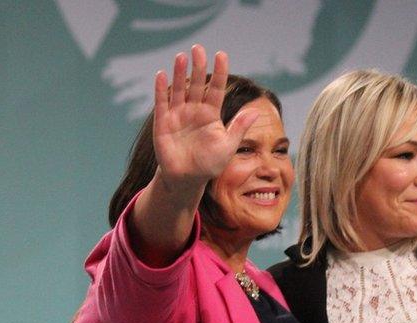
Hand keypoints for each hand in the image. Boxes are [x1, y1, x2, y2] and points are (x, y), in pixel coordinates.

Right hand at [153, 45, 258, 186]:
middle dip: (198, 66)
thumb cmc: (209, 164)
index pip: (216, 89)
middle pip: (196, 84)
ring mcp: (178, 115)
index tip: (222, 55)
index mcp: (211, 114)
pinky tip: (162, 75)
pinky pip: (162, 103)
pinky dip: (161, 90)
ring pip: (179, 90)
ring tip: (181, 56)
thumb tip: (256, 112)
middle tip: (198, 48)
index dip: (219, 72)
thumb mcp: (228, 146)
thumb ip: (238, 128)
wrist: (187, 180)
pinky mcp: (163, 123)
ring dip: (179, 73)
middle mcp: (194, 111)